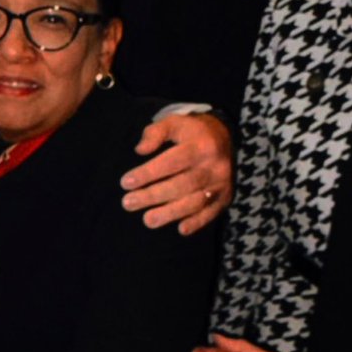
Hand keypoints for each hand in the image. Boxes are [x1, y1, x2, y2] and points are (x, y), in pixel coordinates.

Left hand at [119, 110, 232, 234]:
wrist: (224, 136)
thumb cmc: (191, 131)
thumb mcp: (173, 122)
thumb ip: (155, 133)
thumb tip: (140, 150)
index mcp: (200, 146)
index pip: (171, 162)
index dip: (148, 173)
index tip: (126, 182)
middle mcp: (213, 167)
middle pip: (181, 185)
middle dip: (153, 196)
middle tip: (128, 203)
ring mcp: (221, 184)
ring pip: (195, 202)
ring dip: (170, 213)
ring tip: (147, 220)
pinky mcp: (224, 197)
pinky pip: (211, 213)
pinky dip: (197, 222)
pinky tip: (181, 229)